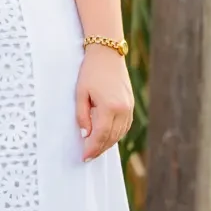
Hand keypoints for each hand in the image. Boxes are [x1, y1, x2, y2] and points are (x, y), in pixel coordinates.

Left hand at [75, 46, 134, 160]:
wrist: (107, 53)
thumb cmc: (90, 71)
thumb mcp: (80, 93)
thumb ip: (82, 116)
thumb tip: (86, 134)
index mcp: (109, 107)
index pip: (100, 135)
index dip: (92, 148)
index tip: (84, 157)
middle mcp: (122, 109)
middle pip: (111, 137)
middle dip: (99, 148)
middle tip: (88, 156)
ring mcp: (128, 107)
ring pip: (120, 133)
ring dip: (108, 143)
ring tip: (96, 148)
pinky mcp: (130, 104)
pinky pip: (125, 125)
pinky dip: (116, 134)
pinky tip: (107, 136)